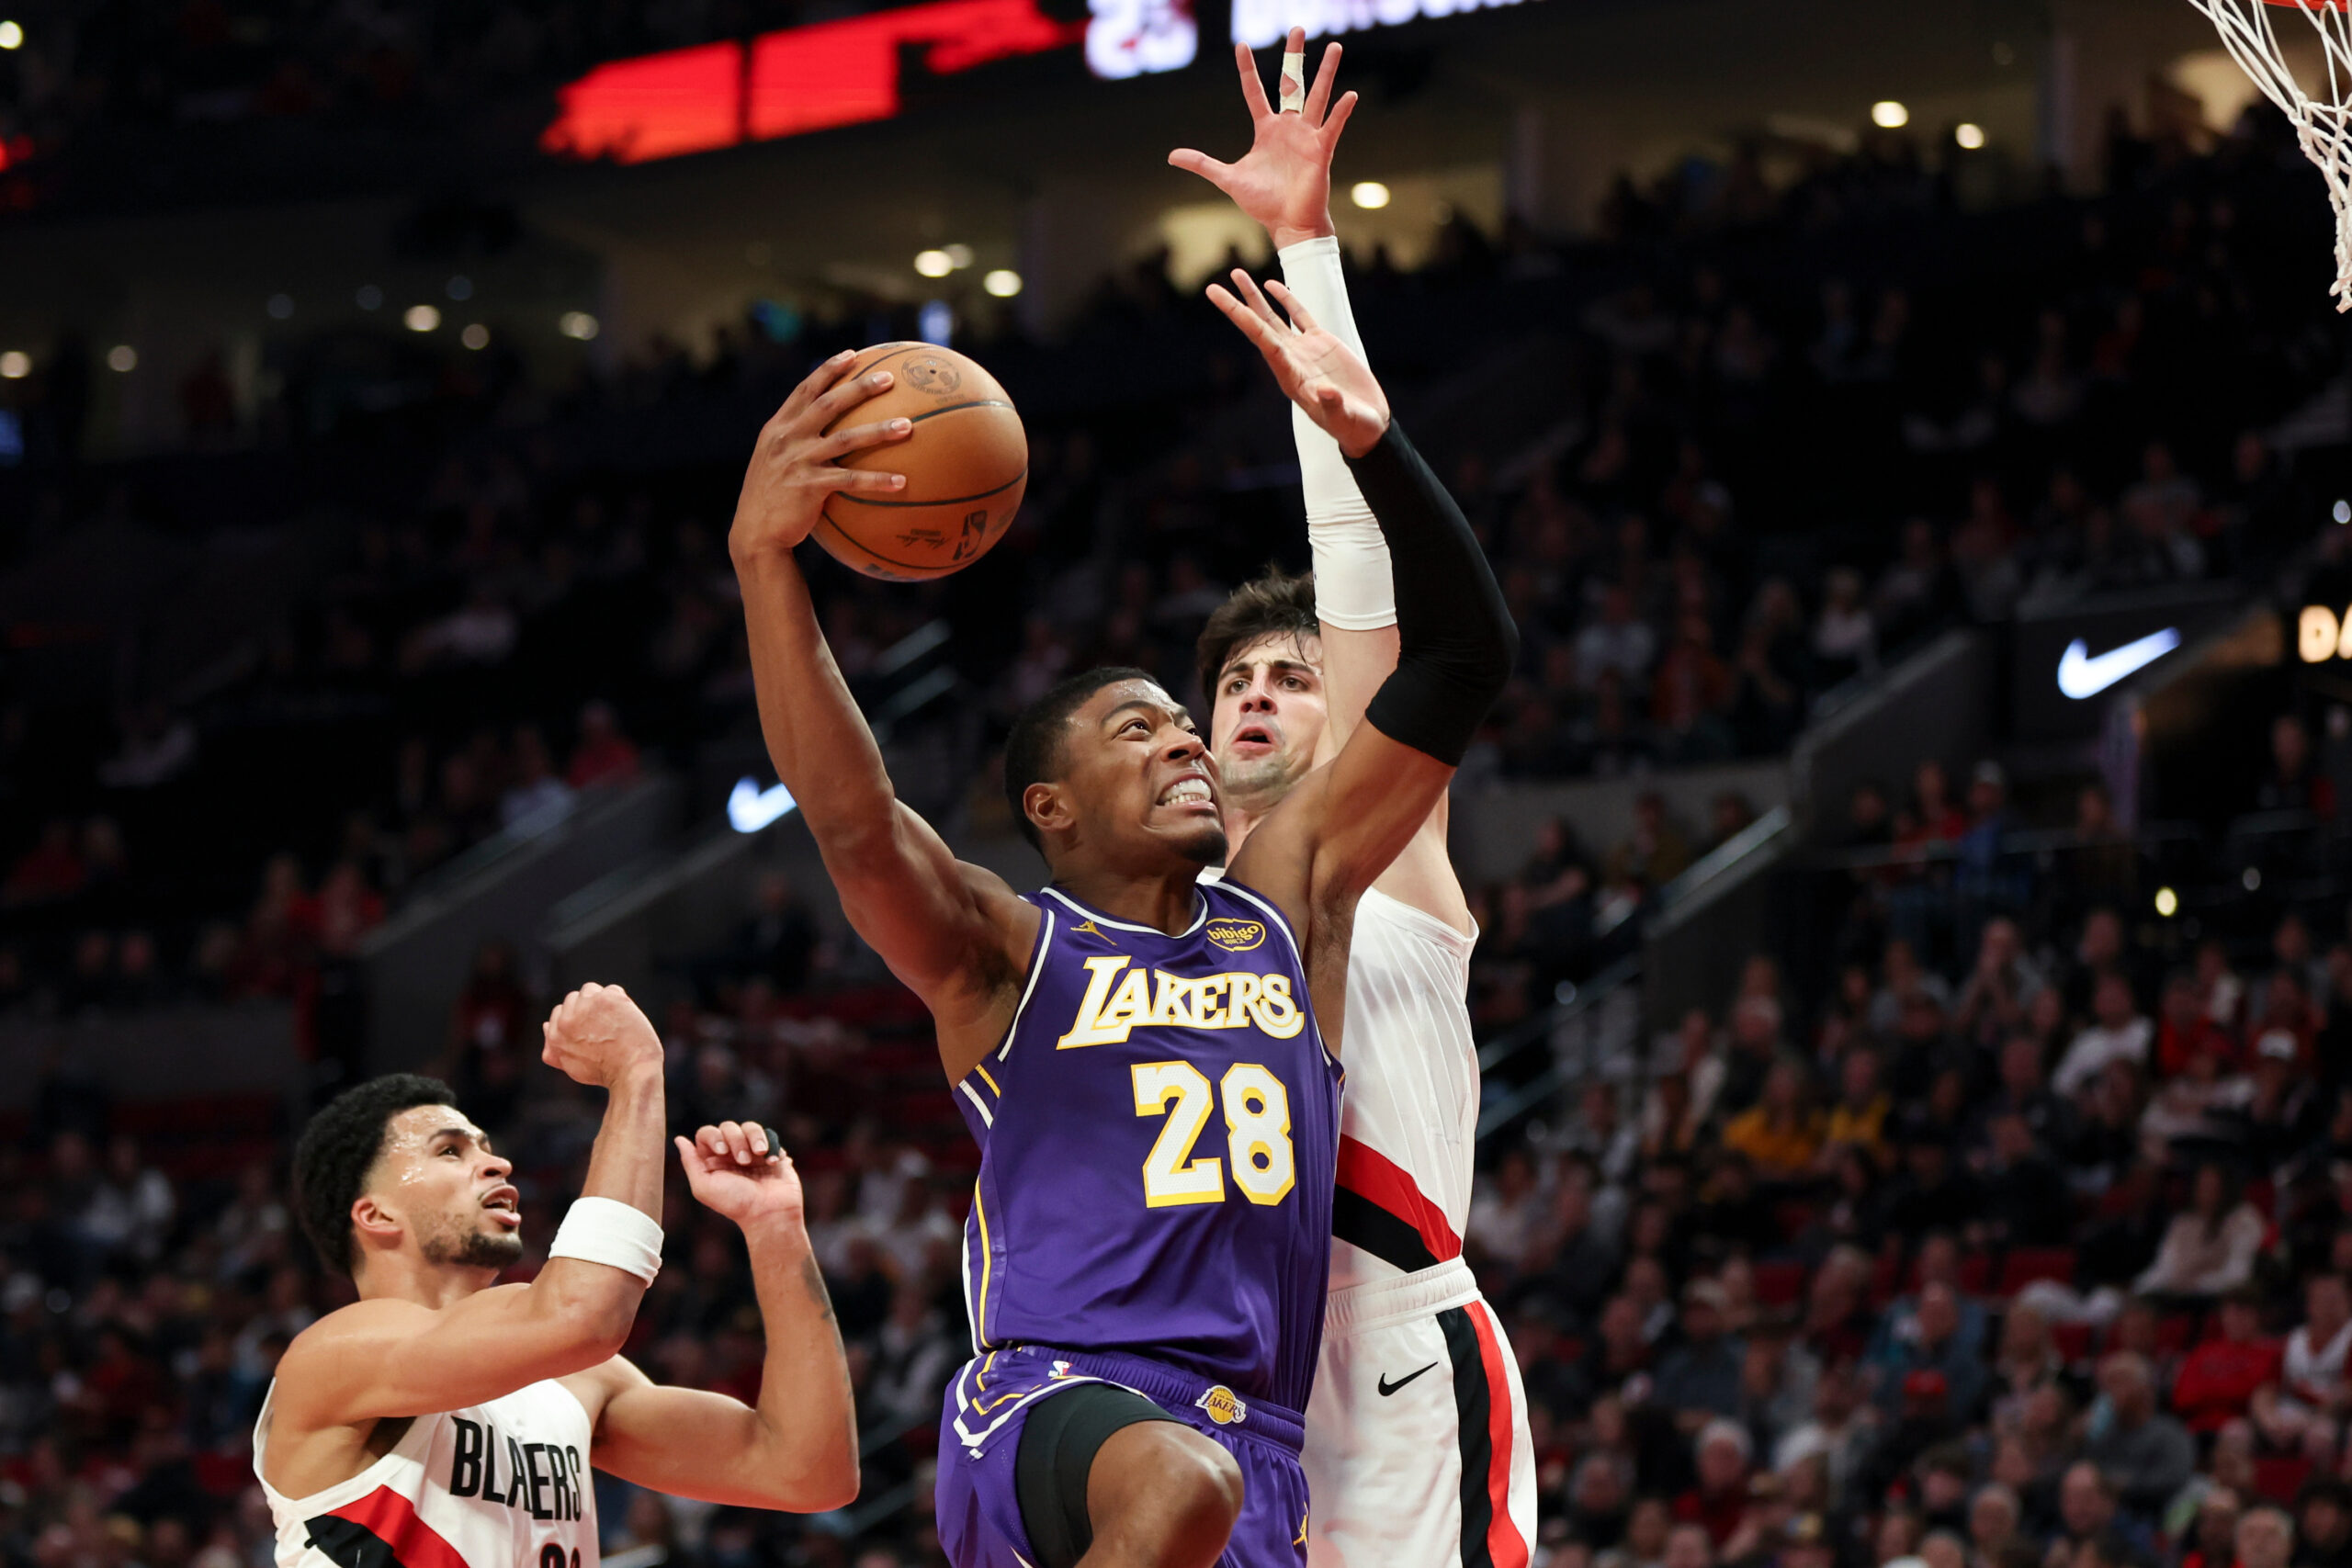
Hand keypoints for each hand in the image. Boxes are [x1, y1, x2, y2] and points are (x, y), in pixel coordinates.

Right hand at [540, 982, 662, 1088]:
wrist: (631, 1070)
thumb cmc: (605, 1072)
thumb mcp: (572, 1067)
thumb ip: (555, 1048)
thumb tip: (545, 1026)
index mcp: (554, 1035)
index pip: (559, 1012)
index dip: (577, 1018)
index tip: (592, 1028)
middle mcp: (566, 1019)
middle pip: (574, 998)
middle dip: (588, 1008)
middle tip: (605, 1025)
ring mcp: (586, 1006)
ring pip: (590, 990)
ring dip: (601, 1000)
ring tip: (614, 1020)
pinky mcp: (606, 999)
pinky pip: (612, 990)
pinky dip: (620, 1001)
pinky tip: (626, 1019)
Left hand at [675, 1121, 806, 1227]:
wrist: (769, 1211)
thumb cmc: (736, 1203)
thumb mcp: (704, 1186)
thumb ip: (690, 1162)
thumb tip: (679, 1139)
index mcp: (712, 1161)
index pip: (706, 1134)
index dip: (714, 1136)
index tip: (723, 1151)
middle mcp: (731, 1154)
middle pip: (728, 1127)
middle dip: (736, 1140)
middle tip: (743, 1161)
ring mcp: (752, 1152)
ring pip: (749, 1127)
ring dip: (755, 1138)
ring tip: (760, 1154)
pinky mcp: (771, 1152)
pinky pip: (769, 1136)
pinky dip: (771, 1146)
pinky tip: (772, 1162)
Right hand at [729, 350, 914, 560]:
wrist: (754, 533)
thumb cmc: (770, 498)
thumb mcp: (773, 461)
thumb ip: (794, 441)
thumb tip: (827, 432)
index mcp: (778, 428)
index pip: (805, 389)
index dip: (829, 370)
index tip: (853, 355)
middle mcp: (787, 438)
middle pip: (829, 404)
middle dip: (859, 388)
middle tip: (889, 378)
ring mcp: (798, 461)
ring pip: (845, 438)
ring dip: (879, 430)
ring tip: (907, 426)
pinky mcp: (809, 487)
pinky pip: (851, 480)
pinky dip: (877, 480)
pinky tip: (901, 482)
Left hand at [1167, 29, 1355, 249]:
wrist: (1287, 224)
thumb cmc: (1263, 202)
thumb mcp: (1228, 178)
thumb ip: (1203, 163)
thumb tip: (1172, 156)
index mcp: (1267, 130)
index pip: (1254, 92)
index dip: (1246, 70)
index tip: (1241, 45)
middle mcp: (1288, 127)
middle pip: (1291, 83)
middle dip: (1294, 56)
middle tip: (1298, 28)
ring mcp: (1307, 136)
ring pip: (1317, 97)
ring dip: (1326, 73)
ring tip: (1335, 47)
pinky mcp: (1321, 151)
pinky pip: (1332, 127)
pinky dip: (1341, 112)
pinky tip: (1350, 95)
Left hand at [1207, 270, 1389, 456]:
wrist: (1366, 423)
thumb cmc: (1353, 425)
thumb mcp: (1343, 417)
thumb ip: (1332, 405)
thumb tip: (1324, 392)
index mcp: (1290, 376)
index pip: (1262, 341)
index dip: (1242, 319)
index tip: (1221, 303)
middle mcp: (1290, 360)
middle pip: (1258, 327)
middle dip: (1237, 306)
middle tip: (1212, 288)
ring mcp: (1305, 350)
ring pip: (1274, 318)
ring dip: (1255, 298)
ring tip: (1238, 275)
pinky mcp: (1322, 343)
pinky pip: (1299, 315)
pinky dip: (1286, 300)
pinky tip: (1273, 286)